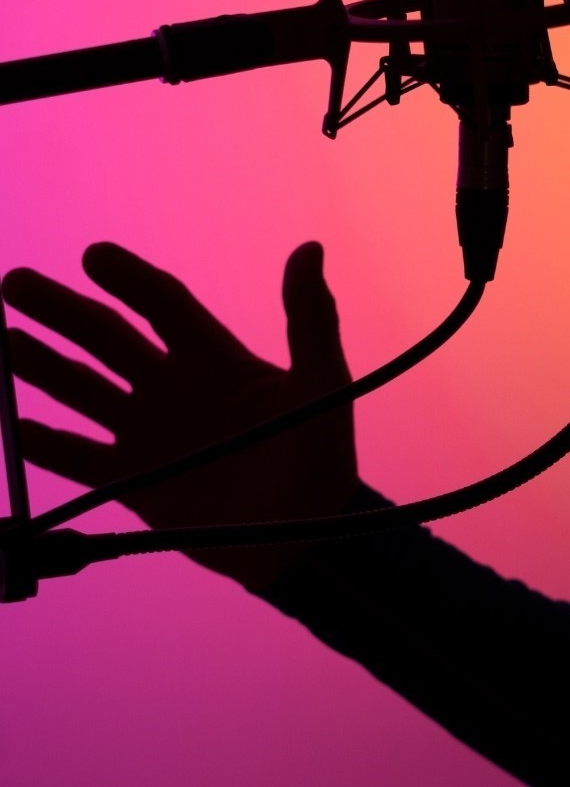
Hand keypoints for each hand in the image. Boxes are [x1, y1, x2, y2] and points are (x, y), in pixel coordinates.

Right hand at [1, 240, 359, 592]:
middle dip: (63, 312)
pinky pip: (80, 457)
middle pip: (108, 339)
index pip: (164, 306)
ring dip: (43, 367)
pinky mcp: (135, 482)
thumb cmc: (321, 455)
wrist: (304, 538)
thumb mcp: (322, 382)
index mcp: (216, 358)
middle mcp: (175, 387)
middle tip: (14, 284)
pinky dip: (46, 444)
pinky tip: (15, 427)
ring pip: (84, 390)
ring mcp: (150, 434)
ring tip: (3, 343)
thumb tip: (309, 248)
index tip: (94, 257)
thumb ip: (312, 319)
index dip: (130, 280)